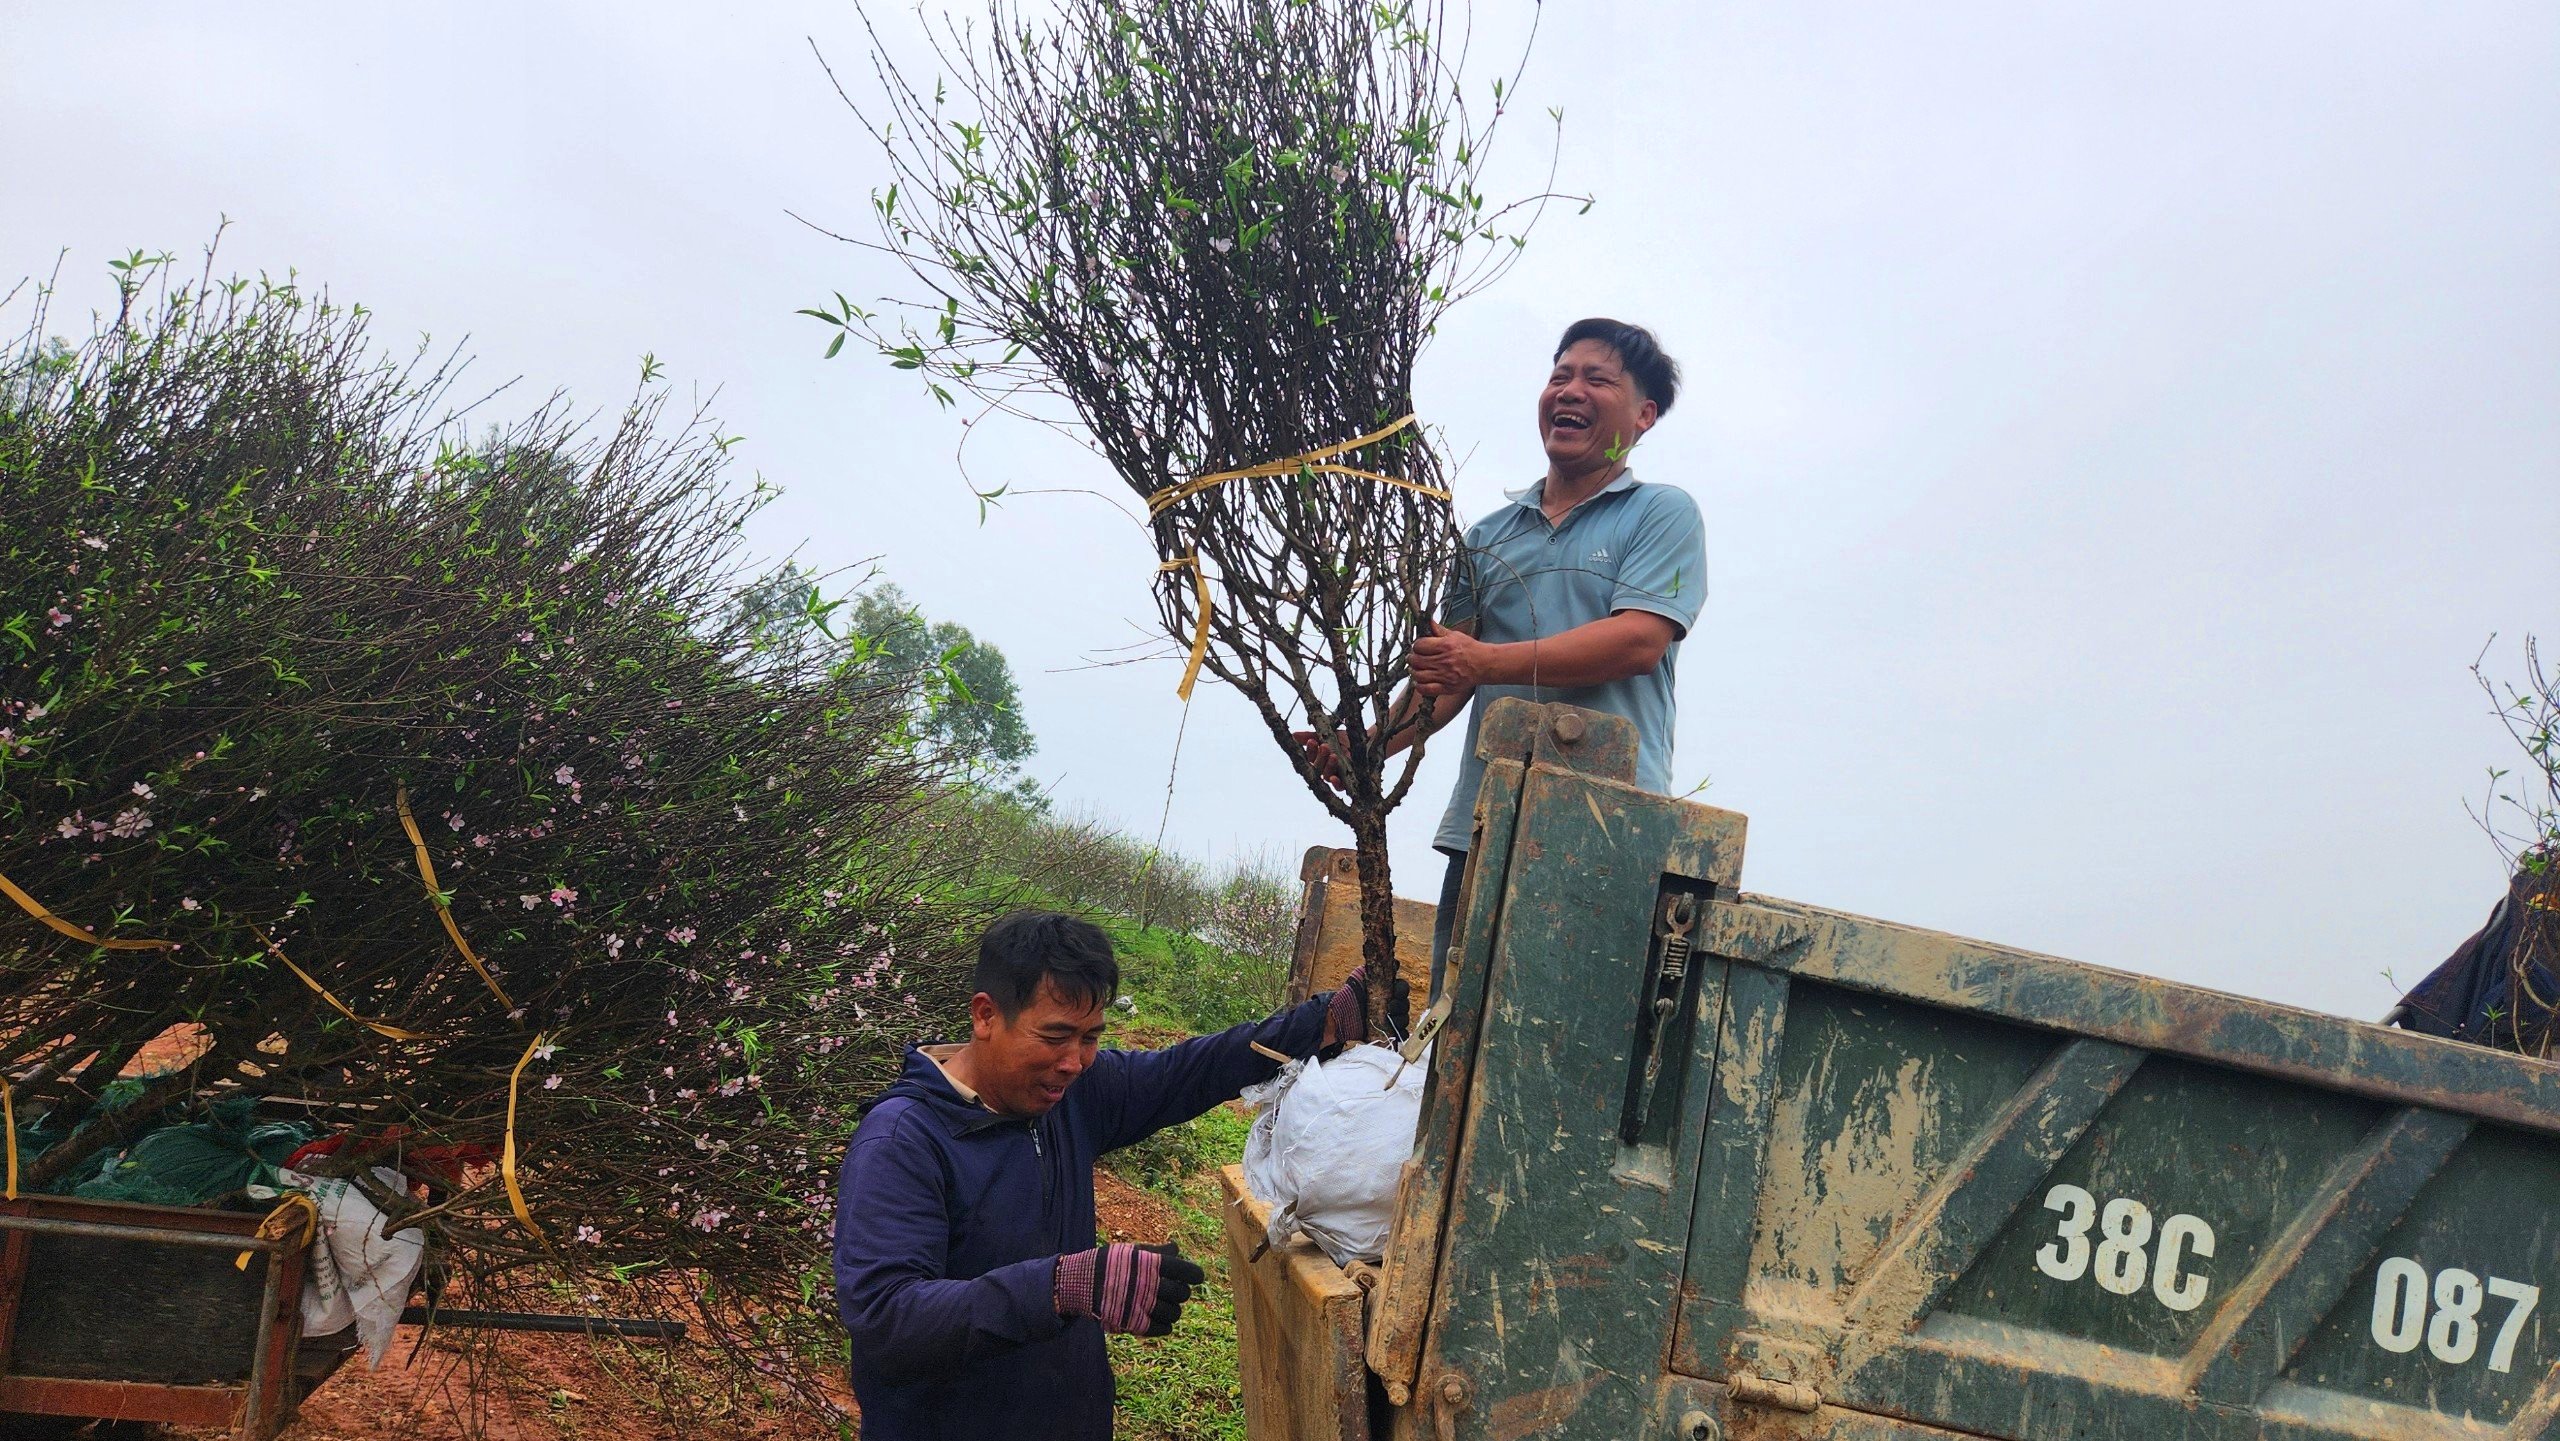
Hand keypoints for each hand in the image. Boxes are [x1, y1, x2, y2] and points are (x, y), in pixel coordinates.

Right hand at [1055, 1242, 1204, 1335]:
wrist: (1080, 1282)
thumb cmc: (1109, 1263)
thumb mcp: (1132, 1251)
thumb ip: (1157, 1252)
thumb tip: (1177, 1249)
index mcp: (1152, 1264)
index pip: (1186, 1272)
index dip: (1195, 1275)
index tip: (1197, 1277)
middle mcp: (1150, 1285)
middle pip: (1182, 1294)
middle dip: (1182, 1293)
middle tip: (1176, 1291)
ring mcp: (1142, 1305)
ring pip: (1174, 1314)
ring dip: (1174, 1310)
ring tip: (1167, 1306)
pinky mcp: (1134, 1322)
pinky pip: (1161, 1329)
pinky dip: (1165, 1326)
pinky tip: (1162, 1321)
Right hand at [1291, 729, 1349, 792]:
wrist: (1368, 741)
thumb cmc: (1347, 739)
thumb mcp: (1329, 734)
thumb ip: (1312, 736)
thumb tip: (1293, 735)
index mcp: (1320, 758)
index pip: (1310, 757)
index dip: (1310, 750)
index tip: (1312, 741)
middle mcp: (1326, 769)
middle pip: (1317, 767)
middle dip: (1320, 757)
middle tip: (1325, 746)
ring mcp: (1337, 776)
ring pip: (1326, 776)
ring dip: (1328, 766)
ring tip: (1333, 756)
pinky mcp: (1348, 783)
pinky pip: (1339, 787)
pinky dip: (1336, 784)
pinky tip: (1335, 778)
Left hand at [1324, 964, 1412, 1050]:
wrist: (1340, 1013)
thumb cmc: (1352, 993)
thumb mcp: (1361, 976)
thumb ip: (1375, 967)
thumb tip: (1393, 962)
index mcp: (1389, 990)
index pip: (1403, 988)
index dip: (1401, 991)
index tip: (1395, 993)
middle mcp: (1393, 1004)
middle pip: (1405, 1005)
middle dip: (1400, 1006)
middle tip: (1390, 1008)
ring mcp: (1391, 1019)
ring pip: (1404, 1019)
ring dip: (1400, 1020)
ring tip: (1390, 1021)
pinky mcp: (1387, 1032)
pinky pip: (1400, 1035)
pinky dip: (1401, 1035)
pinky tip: (1396, 1034)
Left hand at [1411, 622, 1492, 696]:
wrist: (1484, 664)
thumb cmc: (1470, 649)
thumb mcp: (1455, 635)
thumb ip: (1439, 630)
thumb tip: (1427, 621)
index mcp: (1445, 646)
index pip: (1419, 645)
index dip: (1416, 646)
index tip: (1419, 647)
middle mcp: (1444, 661)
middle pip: (1416, 660)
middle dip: (1412, 658)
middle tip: (1414, 658)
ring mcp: (1445, 676)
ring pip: (1418, 675)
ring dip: (1414, 672)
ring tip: (1416, 669)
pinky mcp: (1447, 687)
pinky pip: (1426, 689)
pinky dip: (1419, 686)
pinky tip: (1421, 681)